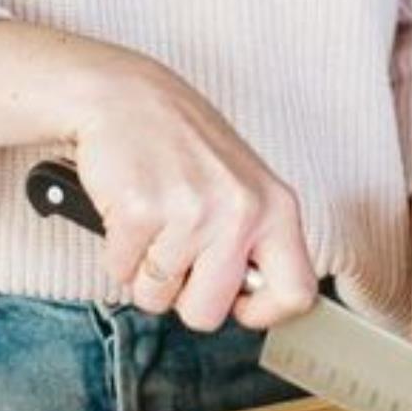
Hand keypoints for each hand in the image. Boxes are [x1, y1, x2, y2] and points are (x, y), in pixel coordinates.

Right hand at [70, 55, 317, 330]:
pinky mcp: (141, 211)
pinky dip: (116, 251)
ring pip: (156, 296)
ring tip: (151, 223)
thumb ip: (256, 241)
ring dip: (143, 270)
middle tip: (175, 255)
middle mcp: (241, 211)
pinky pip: (121, 271)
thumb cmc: (181, 144)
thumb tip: (252, 303)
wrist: (124, 96)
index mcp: (276, 208)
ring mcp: (191, 212)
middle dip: (181, 296)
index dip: (261, 313)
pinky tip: (128, 212)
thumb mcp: (243, 185)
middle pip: (207, 314)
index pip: (296, 293)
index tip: (237, 304)